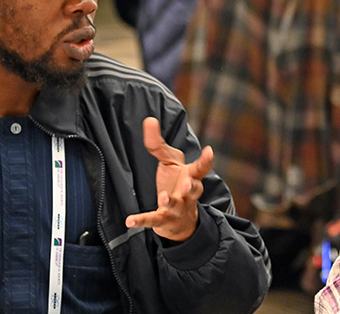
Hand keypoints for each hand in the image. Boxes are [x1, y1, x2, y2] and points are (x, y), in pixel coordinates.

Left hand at [125, 117, 213, 241]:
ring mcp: (177, 208)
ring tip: (163, 197)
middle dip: (192, 186)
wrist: (180, 219)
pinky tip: (129, 220)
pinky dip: (141, 220)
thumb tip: (149, 119)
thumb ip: (158, 143)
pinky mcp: (163, 220)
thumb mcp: (169, 161)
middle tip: (187, 182)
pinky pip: (153, 220)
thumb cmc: (176, 183)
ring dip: (170, 201)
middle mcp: (187, 194)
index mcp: (191, 176)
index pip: (201, 168)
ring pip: (176, 205)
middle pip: (194, 190)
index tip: (209, 151)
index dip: (206, 160)